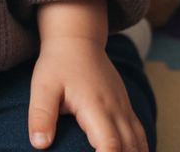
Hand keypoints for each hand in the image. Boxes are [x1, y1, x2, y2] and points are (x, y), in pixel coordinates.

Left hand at [29, 1, 147, 151]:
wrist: (77, 39)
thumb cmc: (57, 63)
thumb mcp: (42, 86)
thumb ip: (41, 115)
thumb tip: (39, 144)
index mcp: (95, 106)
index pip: (110, 145)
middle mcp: (116, 109)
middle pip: (129, 149)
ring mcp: (124, 108)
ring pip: (139, 143)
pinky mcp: (126, 107)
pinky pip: (140, 134)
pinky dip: (139, 149)